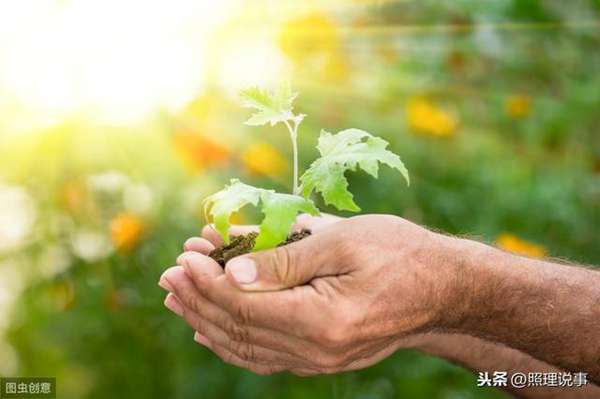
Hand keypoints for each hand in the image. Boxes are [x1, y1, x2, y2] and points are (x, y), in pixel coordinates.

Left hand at [159, 214, 460, 374]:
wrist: (442, 288)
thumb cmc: (398, 252)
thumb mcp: (342, 241)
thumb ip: (285, 258)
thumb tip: (232, 271)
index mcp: (323, 319)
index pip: (245, 305)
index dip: (207, 281)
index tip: (182, 258)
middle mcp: (317, 350)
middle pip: (239, 329)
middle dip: (198, 299)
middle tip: (169, 273)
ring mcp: (319, 360)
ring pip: (246, 347)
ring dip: (206, 320)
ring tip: (176, 297)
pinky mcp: (322, 357)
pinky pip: (264, 356)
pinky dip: (232, 341)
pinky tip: (208, 328)